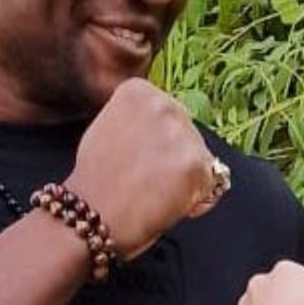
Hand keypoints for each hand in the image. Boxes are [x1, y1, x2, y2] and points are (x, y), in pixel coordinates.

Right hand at [65, 79, 220, 258]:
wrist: (92, 213)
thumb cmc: (95, 180)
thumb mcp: (108, 127)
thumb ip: (138, 119)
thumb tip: (162, 127)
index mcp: (139, 91)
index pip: (169, 113)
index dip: (158, 142)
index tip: (139, 157)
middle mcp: (164, 103)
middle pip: (188, 133)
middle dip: (176, 158)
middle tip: (147, 179)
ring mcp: (182, 133)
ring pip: (202, 158)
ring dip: (186, 178)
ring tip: (154, 192)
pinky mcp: (196, 163)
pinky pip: (212, 184)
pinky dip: (195, 200)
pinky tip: (167, 203)